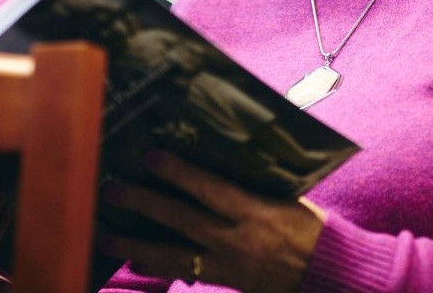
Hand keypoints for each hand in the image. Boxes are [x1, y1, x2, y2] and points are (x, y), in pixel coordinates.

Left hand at [97, 151, 325, 292]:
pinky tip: (134, 260)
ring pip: (173, 256)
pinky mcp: (226, 280)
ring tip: (104, 234)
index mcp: (257, 212)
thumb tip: (217, 152)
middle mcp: (237, 239)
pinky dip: (158, 266)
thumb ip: (252, 181)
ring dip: (135, 245)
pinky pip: (186, 272)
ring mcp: (228, 264)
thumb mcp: (287, 196)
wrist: (328, 274)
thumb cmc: (309, 226)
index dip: (179, 173)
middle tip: (112, 190)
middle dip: (145, 204)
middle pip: (183, 221)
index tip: (149, 156)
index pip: (210, 189)